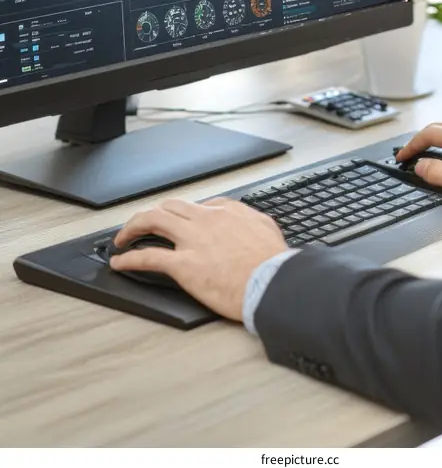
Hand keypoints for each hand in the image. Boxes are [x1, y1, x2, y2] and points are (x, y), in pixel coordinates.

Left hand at [110, 197, 288, 320]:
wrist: (272, 282)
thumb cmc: (273, 262)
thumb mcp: (265, 228)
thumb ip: (250, 220)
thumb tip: (245, 221)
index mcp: (225, 211)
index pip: (196, 206)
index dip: (182, 216)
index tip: (177, 224)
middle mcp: (205, 220)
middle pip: (168, 207)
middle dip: (151, 213)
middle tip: (141, 225)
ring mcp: (192, 241)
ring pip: (152, 220)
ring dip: (133, 227)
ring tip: (123, 238)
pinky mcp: (183, 265)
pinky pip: (147, 257)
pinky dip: (129, 258)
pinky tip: (120, 262)